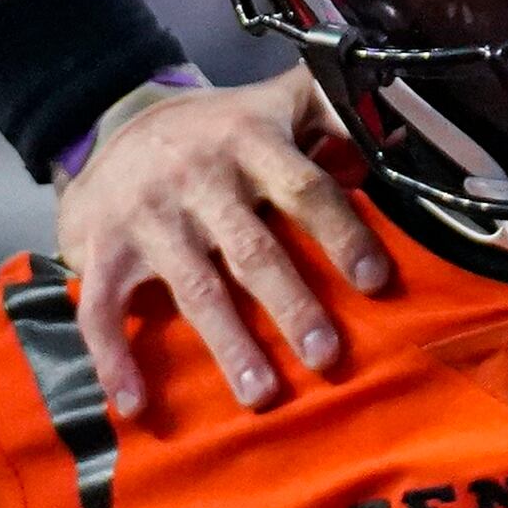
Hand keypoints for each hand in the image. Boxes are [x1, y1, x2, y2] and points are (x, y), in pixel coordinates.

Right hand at [54, 68, 397, 417]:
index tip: (374, 280)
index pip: (303, 187)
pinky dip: (115, 358)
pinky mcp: (103, 249)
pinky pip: (102, 308)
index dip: (340, 232)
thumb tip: (405, 127)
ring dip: (229, 343)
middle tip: (326, 354)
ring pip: (195, 286)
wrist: (112, 126)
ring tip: (261, 394)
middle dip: (291, 302)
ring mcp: (149, 216)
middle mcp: (199, 178)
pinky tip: (135, 403)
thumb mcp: (274, 103)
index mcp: (250, 142)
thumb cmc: (216, 132)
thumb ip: (332, 109)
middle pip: (253, 247)